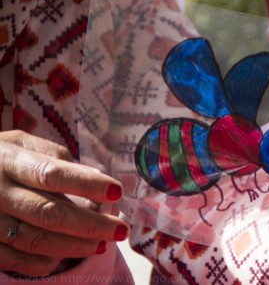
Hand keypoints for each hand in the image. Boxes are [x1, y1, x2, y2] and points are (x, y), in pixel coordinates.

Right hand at [0, 131, 129, 276]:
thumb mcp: (19, 143)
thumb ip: (54, 155)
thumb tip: (93, 175)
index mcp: (9, 161)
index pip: (52, 174)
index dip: (86, 184)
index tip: (117, 191)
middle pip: (49, 213)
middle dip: (91, 224)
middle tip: (121, 230)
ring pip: (36, 240)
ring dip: (75, 246)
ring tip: (104, 244)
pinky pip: (16, 260)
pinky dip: (45, 261)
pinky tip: (69, 255)